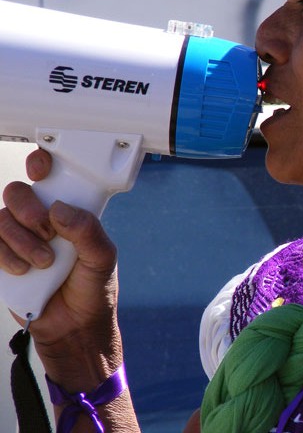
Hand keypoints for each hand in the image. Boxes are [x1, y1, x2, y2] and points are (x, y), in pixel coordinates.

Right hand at [0, 148, 121, 387]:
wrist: (73, 329)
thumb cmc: (92, 291)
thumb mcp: (102, 259)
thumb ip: (88, 231)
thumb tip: (59, 209)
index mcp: (68, 212)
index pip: (50, 177)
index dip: (40, 163)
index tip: (41, 168)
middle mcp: (41, 220)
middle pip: (18, 192)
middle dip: (30, 209)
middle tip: (48, 232)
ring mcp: (18, 239)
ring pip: (2, 218)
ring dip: (21, 240)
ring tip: (43, 263)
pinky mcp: (1, 259)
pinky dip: (4, 255)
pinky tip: (23, 270)